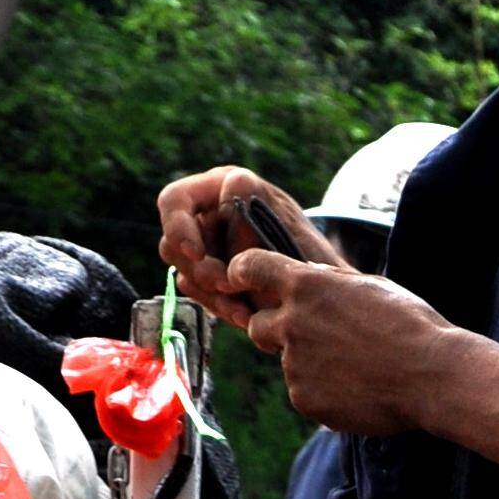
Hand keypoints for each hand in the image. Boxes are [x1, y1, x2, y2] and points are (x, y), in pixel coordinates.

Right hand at [156, 166, 342, 324]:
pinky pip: (198, 293)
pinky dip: (220, 306)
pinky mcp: (211, 276)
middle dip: (202, 271)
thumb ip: (253, 208)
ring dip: (212, 294)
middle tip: (229, 287)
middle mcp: (211, 212)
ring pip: (184, 272)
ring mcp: (209, 246)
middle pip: (173, 243)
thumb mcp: (282, 228)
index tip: (198, 255)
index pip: (175, 201)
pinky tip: (245, 315)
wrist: (324, 294)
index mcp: (226, 186)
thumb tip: (235, 183)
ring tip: (244, 309)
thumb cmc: (309, 256)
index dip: (179, 228)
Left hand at [227, 255, 455, 436]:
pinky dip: (325, 393)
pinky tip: (360, 390)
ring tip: (358, 370)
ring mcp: (295, 364)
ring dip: (312, 365)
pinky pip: (305, 394)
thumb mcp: (372, 287)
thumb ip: (331, 282)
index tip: (240, 279)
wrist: (433, 376)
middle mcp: (292, 322)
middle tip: (314, 340)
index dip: (242, 272)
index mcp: (307, 286)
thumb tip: (309, 276)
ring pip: (289, 364)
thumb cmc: (412, 325)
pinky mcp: (304, 399)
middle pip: (257, 326)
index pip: (251, 267)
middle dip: (275, 331)